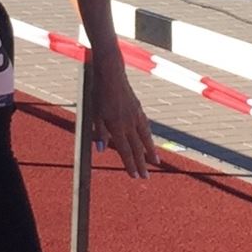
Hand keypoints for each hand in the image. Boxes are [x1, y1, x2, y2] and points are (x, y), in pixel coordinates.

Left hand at [91, 61, 158, 177]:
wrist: (112, 74)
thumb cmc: (99, 94)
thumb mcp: (94, 113)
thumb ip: (99, 132)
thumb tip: (101, 149)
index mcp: (117, 126)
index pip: (125, 150)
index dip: (130, 164)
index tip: (135, 176)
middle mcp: (129, 123)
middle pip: (137, 148)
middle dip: (142, 164)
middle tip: (146, 177)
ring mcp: (136, 116)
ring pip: (146, 138)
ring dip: (150, 152)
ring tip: (156, 162)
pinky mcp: (139, 109)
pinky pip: (146, 127)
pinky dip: (149, 137)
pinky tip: (150, 142)